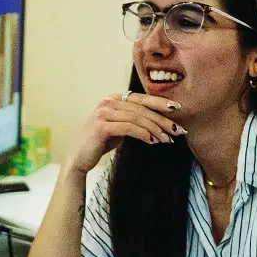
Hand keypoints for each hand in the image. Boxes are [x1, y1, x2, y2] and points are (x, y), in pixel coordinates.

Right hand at [65, 92, 184, 173]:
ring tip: (167, 139)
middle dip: (162, 119)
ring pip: (138, 118)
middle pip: (142, 108)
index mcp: (113, 98)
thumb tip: (161, 122)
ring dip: (156, 129)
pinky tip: (152, 141)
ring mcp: (103, 112)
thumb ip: (134, 120)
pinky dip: (143, 134)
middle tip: (177, 130)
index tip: (177, 109)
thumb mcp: (119, 127)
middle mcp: (108, 101)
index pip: (142, 99)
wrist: (79, 158)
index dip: (161, 103)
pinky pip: (129, 127)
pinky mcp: (101, 126)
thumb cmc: (100, 143)